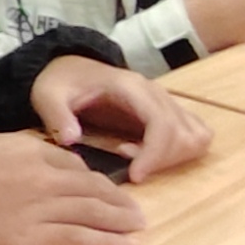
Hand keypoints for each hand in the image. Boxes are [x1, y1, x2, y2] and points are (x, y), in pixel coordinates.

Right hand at [0, 119, 145, 244]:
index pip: (73, 165)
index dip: (92, 178)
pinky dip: (106, 243)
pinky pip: (77, 239)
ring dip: (120, 221)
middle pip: (91, 189)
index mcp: (29, 150)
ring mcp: (40, 208)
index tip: (103, 188)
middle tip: (136, 211)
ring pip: (92, 213)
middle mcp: (44, 178)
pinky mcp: (31, 237)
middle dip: (117, 201)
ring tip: (139, 227)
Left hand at [29, 55, 213, 181]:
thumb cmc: (60, 83)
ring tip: (137, 161)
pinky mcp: (167, 113)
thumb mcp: (48, 96)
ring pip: (195, 136)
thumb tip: (70, 138)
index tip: (135, 176)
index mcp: (131, 87)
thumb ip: (57, 116)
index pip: (162, 122)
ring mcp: (165, 102)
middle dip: (161, 161)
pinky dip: (179, 153)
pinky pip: (194, 135)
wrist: (69, 68)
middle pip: (182, 133)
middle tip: (131, 171)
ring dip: (173, 158)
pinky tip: (146, 156)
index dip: (155, 153)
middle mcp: (155, 93)